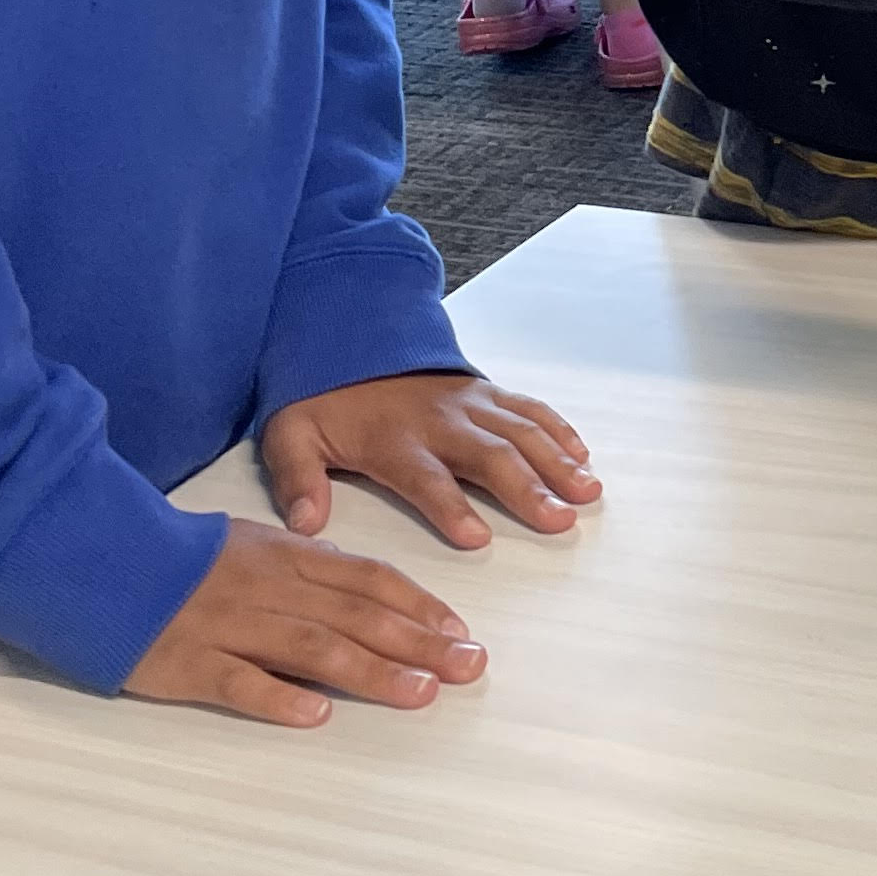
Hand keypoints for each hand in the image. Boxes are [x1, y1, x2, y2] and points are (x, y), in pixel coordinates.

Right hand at [124, 516, 487, 729]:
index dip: (419, 605)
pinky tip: (317, 715)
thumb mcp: (255, 543)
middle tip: (470, 667)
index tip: (462, 632)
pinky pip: (238, 682)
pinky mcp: (188, 663)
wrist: (101, 557)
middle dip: (419, 643)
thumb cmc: (184, 556)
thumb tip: (366, 587)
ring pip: (311, 648)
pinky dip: (278, 698)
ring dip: (371, 672)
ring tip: (420, 694)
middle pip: (356, 616)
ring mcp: (230, 626)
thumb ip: (310, 565)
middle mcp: (270, 589)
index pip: (368, 579)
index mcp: (288, 556)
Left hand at [259, 370, 599, 549]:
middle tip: (560, 518)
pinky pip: (528, 407)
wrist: (346, 337)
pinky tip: (582, 454)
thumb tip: (305, 524)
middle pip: (491, 456)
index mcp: (394, 440)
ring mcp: (468, 404)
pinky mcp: (484, 392)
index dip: (451, 507)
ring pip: (520, 432)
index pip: (425, 478)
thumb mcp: (289, 436)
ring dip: (557, 462)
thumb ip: (296, 479)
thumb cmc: (321, 400)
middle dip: (528, 488)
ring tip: (587, 491)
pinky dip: (558, 429)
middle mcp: (439, 421)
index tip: (477, 537)